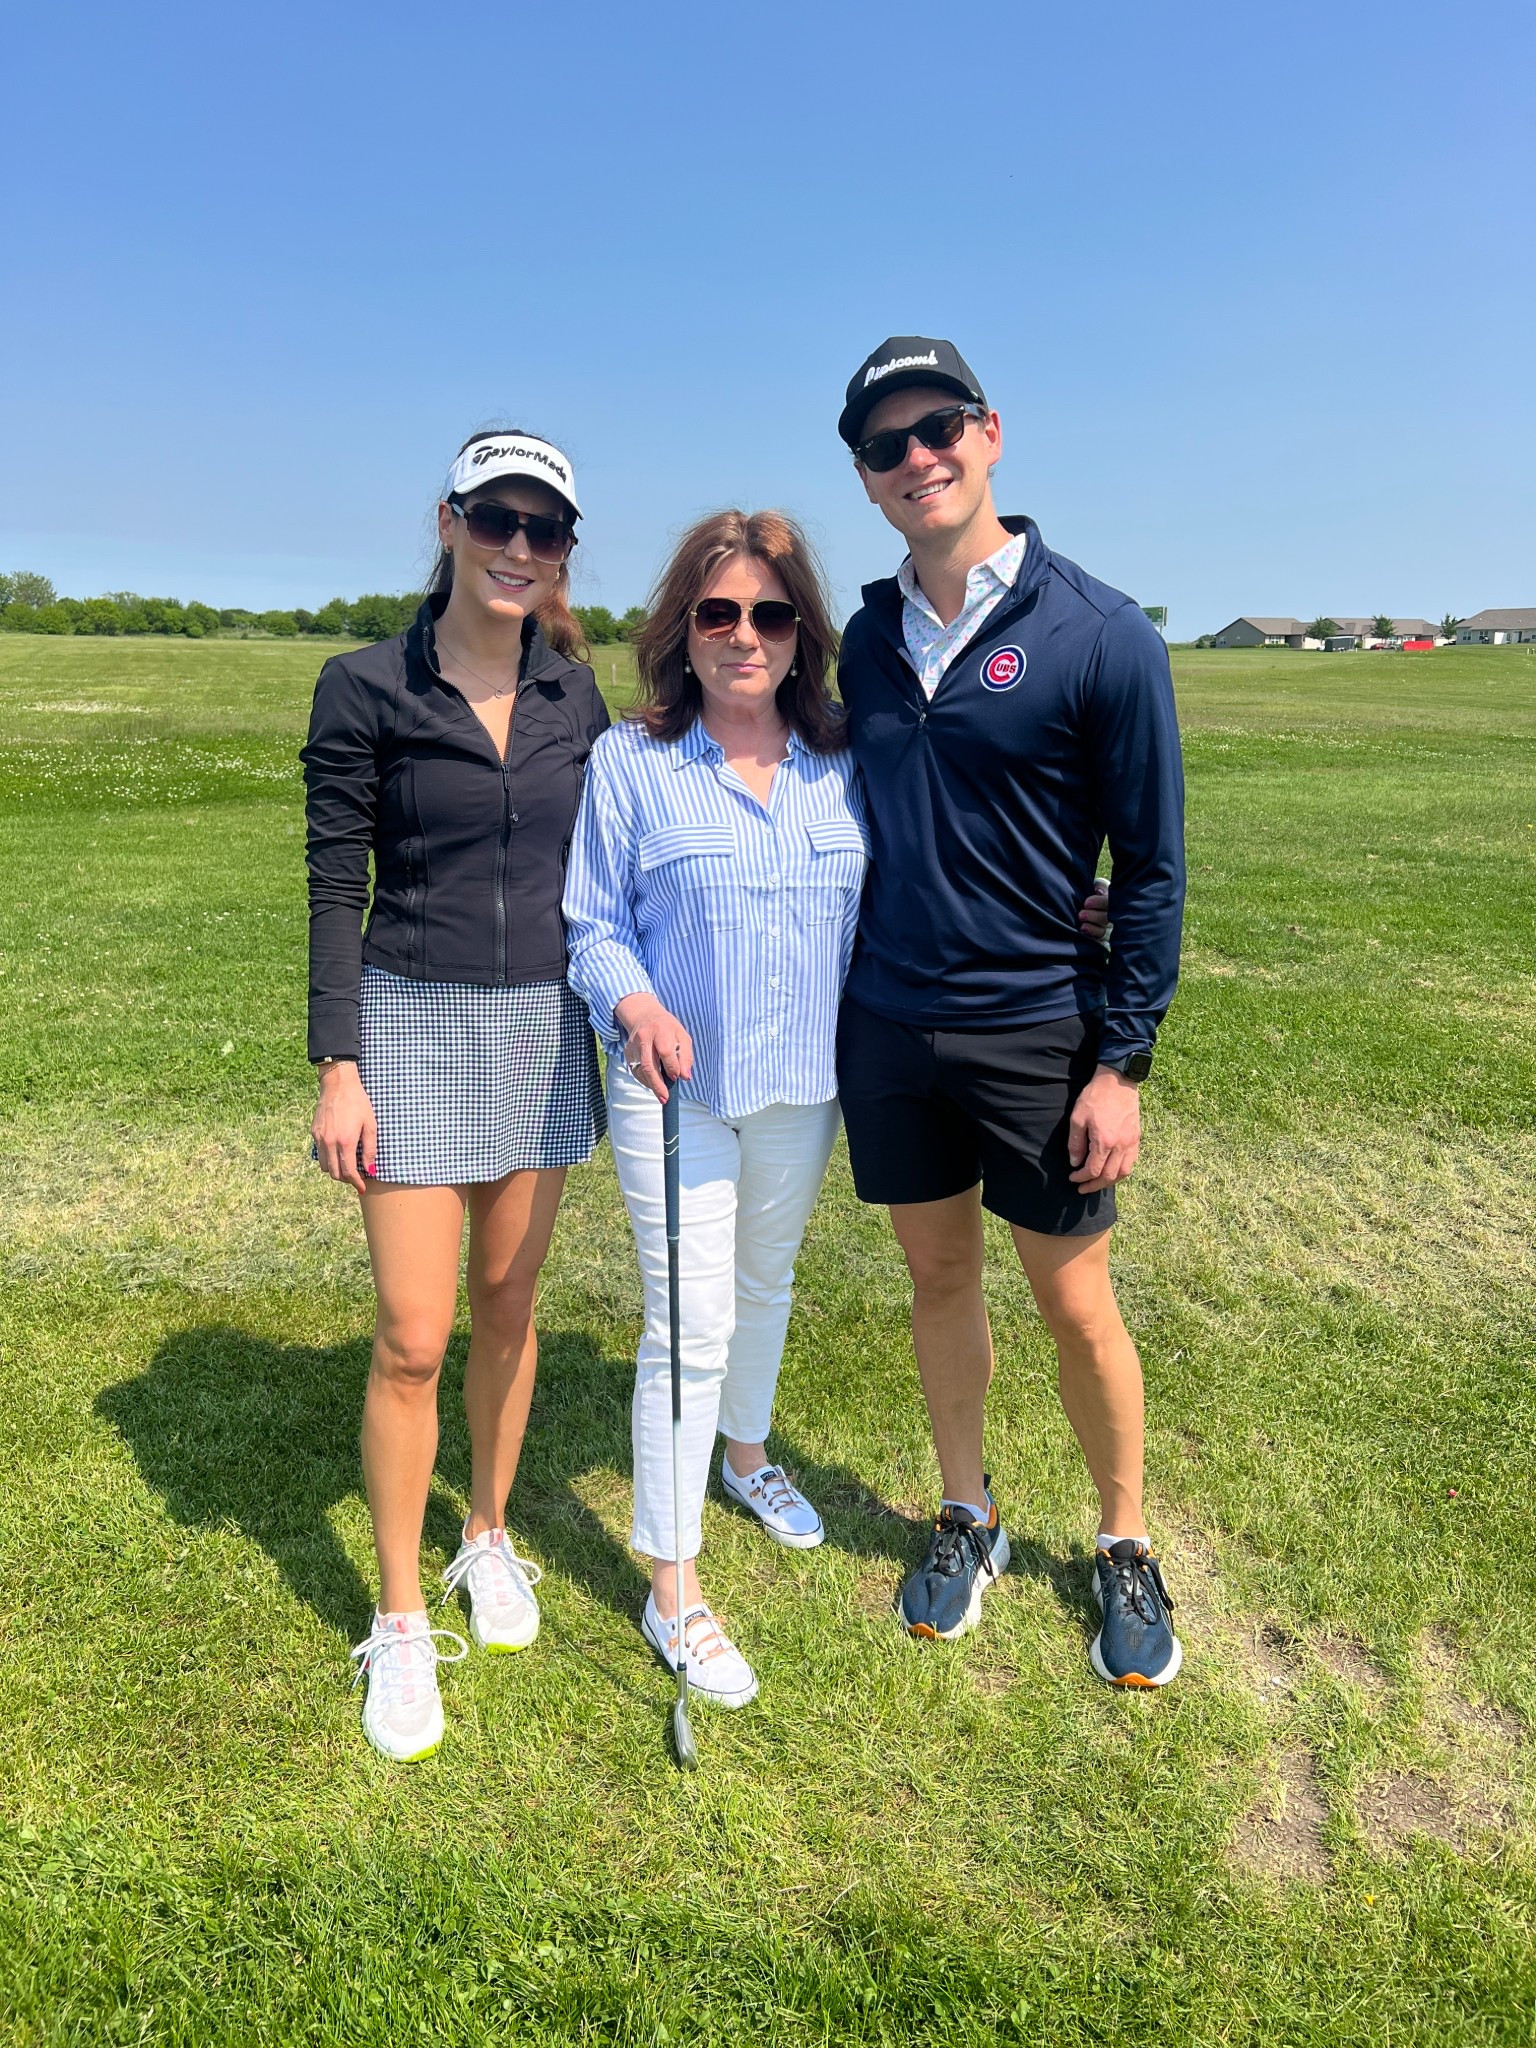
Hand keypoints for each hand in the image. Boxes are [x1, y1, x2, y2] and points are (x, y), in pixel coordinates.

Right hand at [311, 1061, 376, 1192]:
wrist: (339, 1084)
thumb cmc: (358, 1102)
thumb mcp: (370, 1124)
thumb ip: (369, 1149)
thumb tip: (370, 1169)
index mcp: (345, 1141)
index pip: (348, 1172)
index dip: (356, 1183)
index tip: (362, 1188)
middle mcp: (329, 1142)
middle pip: (335, 1173)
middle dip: (346, 1179)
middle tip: (357, 1176)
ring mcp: (319, 1138)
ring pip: (324, 1166)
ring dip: (335, 1170)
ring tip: (347, 1164)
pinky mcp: (314, 1132)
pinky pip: (319, 1153)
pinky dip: (328, 1158)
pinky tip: (338, 1152)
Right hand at [613, 994, 693, 1102]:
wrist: (644, 1015)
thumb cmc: (667, 1028)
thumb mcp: (682, 1036)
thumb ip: (686, 1056)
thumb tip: (685, 1077)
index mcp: (661, 1030)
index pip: (665, 1052)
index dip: (672, 1067)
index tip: (676, 1077)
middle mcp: (644, 1038)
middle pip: (648, 1064)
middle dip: (657, 1084)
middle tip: (665, 1098)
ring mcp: (633, 1045)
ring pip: (639, 1070)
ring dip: (650, 1085)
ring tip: (661, 1095)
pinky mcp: (627, 1052)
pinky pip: (635, 1070)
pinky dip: (644, 1080)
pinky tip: (652, 1084)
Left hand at [1067, 1065, 1140, 1192]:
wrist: (1118, 1081)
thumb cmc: (1095, 1097)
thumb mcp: (1077, 1118)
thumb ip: (1076, 1143)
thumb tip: (1075, 1163)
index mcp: (1104, 1141)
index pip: (1093, 1170)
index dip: (1082, 1178)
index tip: (1072, 1178)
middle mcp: (1120, 1145)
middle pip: (1109, 1176)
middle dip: (1094, 1185)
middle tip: (1082, 1188)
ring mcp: (1131, 1142)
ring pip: (1124, 1172)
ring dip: (1110, 1181)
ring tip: (1098, 1183)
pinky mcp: (1137, 1138)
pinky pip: (1132, 1162)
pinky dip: (1122, 1171)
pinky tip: (1113, 1171)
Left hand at [1078, 877, 1109, 941]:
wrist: (1096, 906)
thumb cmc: (1096, 895)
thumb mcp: (1099, 889)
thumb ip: (1100, 887)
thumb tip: (1098, 890)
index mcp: (1113, 902)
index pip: (1108, 902)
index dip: (1098, 903)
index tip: (1086, 903)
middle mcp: (1113, 917)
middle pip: (1106, 918)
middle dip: (1094, 916)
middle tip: (1081, 915)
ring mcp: (1108, 929)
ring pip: (1103, 931)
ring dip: (1093, 929)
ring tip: (1083, 927)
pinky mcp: (1102, 939)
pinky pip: (1100, 941)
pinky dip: (1094, 940)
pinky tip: (1087, 938)